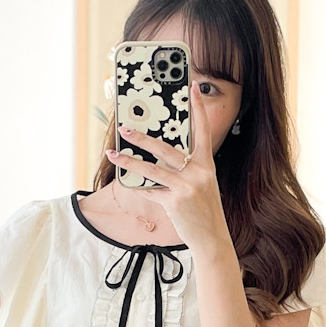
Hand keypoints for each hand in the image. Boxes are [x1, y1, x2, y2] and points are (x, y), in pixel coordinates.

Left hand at [113, 85, 228, 250]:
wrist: (212, 238)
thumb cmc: (204, 210)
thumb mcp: (202, 184)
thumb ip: (185, 169)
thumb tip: (158, 157)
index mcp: (206, 165)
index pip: (203, 131)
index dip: (198, 109)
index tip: (194, 88)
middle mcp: (198, 173)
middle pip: (165, 149)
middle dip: (142, 138)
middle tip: (125, 128)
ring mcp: (186, 187)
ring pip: (152, 169)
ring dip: (129, 160)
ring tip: (113, 153)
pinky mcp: (175, 202)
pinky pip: (150, 191)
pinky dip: (138, 187)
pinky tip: (126, 182)